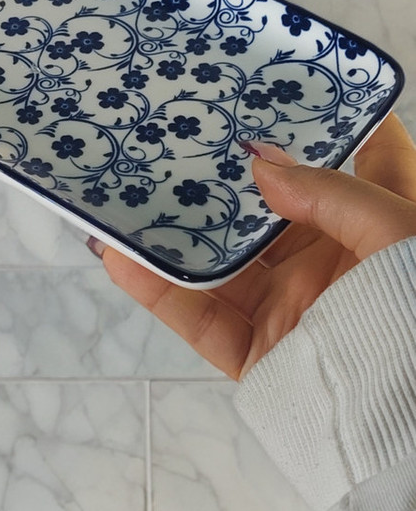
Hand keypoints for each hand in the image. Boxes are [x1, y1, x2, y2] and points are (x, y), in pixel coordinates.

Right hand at [94, 114, 415, 379]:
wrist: (408, 423)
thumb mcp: (401, 235)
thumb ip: (334, 193)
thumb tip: (261, 163)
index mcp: (382, 225)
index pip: (367, 157)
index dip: (336, 119)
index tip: (290, 86)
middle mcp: (333, 261)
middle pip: (270, 208)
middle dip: (229, 176)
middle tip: (184, 136)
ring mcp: (291, 305)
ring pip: (221, 261)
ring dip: (173, 232)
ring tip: (128, 195)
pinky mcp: (259, 351)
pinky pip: (199, 319)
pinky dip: (159, 291)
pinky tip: (123, 259)